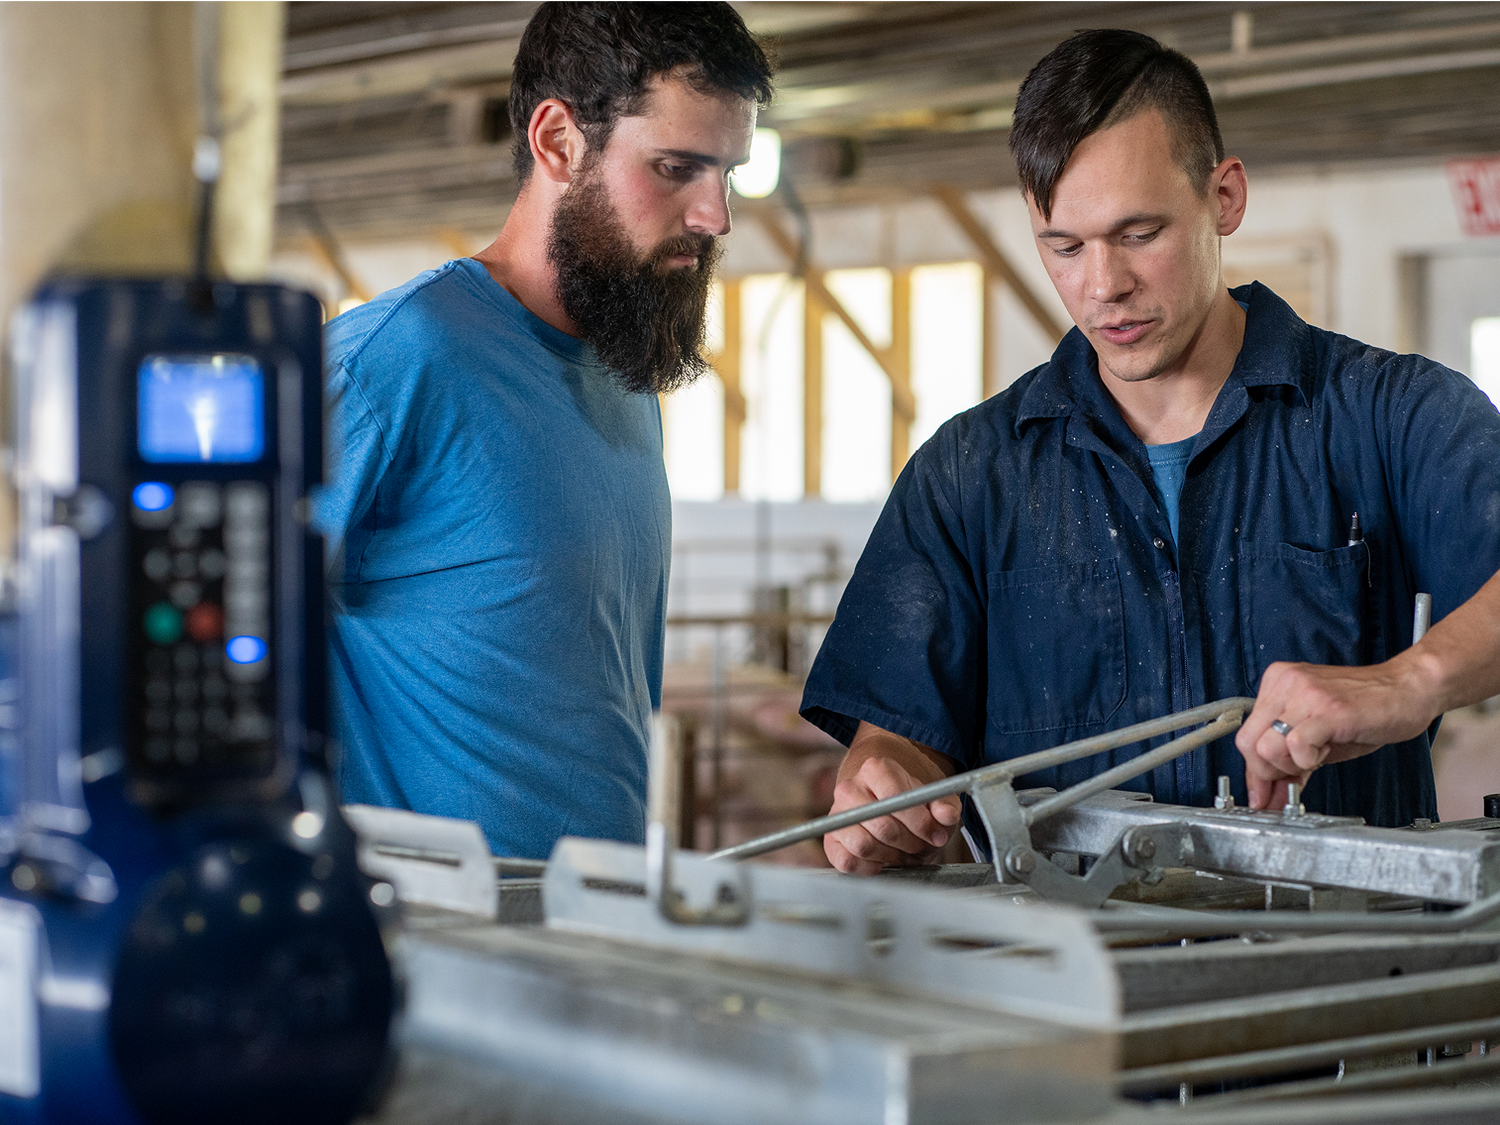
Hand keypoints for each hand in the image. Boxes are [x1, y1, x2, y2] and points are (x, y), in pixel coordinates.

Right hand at [824, 730, 961, 874]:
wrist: (887, 812)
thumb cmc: (913, 808)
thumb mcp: (935, 802)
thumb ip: (945, 807)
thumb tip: (945, 815)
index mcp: (876, 769)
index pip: (894, 797)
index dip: (919, 822)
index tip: (935, 835)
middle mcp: (849, 789)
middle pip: (882, 826)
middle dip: (909, 843)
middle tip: (920, 846)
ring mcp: (837, 816)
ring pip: (864, 846)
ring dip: (891, 856)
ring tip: (903, 852)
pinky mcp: (831, 842)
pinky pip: (848, 862)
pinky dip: (871, 868)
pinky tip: (884, 860)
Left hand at [1235, 659, 1438, 808]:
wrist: (1409, 689)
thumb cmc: (1367, 709)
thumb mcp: (1318, 734)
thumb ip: (1289, 760)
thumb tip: (1269, 796)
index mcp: (1277, 683)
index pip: (1246, 736)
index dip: (1255, 772)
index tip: (1264, 795)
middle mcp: (1285, 683)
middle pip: (1249, 744)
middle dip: (1270, 774)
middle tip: (1295, 779)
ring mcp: (1304, 693)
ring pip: (1267, 747)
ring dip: (1292, 767)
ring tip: (1319, 756)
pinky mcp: (1327, 709)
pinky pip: (1296, 745)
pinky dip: (1308, 761)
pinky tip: (1326, 752)